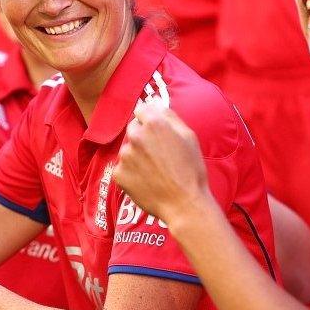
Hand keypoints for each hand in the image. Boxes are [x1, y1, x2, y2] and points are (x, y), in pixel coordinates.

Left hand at [113, 101, 212, 223]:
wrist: (184, 204)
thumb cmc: (191, 170)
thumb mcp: (189, 136)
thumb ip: (170, 116)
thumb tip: (156, 105)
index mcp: (153, 124)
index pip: (142, 110)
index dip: (150, 119)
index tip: (156, 130)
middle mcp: (135, 137)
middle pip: (133, 129)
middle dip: (143, 137)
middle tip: (159, 154)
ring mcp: (125, 156)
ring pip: (128, 150)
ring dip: (137, 155)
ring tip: (155, 171)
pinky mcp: (119, 174)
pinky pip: (123, 168)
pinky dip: (132, 173)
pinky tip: (147, 180)